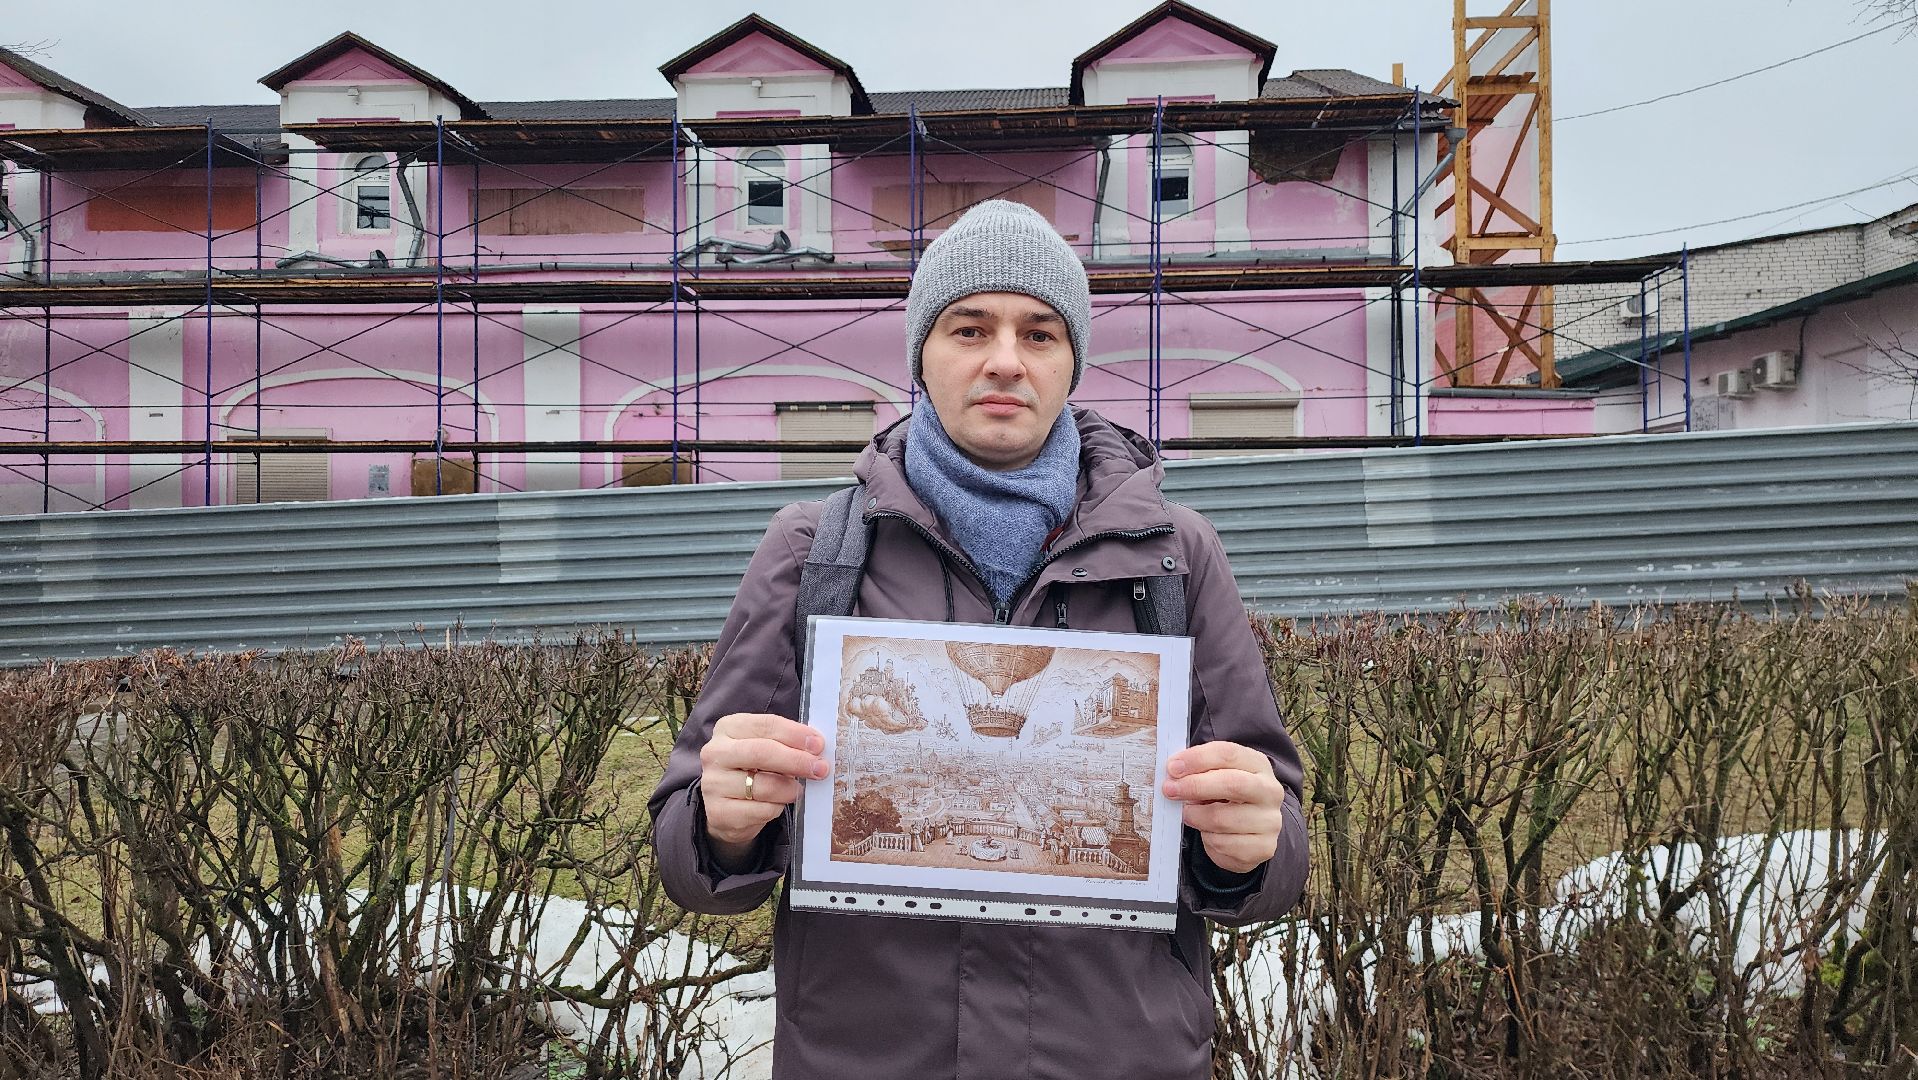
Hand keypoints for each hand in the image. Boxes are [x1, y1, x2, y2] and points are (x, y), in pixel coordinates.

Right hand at [699, 713, 829, 869]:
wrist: (727, 809)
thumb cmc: (752, 770)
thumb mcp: (765, 748)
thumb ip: (785, 743)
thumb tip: (816, 748)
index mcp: (727, 728)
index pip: (765, 725)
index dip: (795, 734)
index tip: (818, 744)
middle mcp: (714, 752)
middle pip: (762, 752)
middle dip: (797, 760)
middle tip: (820, 768)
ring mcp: (713, 783)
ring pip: (763, 785)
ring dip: (789, 789)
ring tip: (796, 790)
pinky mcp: (718, 812)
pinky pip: (761, 810)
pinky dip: (776, 808)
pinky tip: (776, 805)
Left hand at [1161, 741, 1286, 874]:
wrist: (1250, 832)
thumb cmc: (1227, 797)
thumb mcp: (1216, 777)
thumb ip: (1199, 771)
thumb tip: (1173, 774)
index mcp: (1258, 764)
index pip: (1228, 754)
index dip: (1197, 759)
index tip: (1172, 767)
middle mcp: (1269, 791)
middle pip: (1232, 784)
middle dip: (1195, 786)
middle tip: (1169, 790)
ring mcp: (1270, 821)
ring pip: (1222, 819)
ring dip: (1196, 817)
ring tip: (1189, 814)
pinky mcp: (1263, 847)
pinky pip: (1224, 844)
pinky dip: (1208, 839)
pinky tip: (1208, 833)